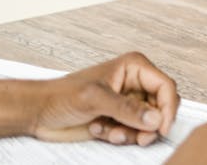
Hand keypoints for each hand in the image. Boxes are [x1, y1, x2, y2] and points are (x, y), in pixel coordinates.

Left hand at [0, 51, 178, 145]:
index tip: (162, 128)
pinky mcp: (119, 118)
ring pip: (149, 122)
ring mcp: (127, 102)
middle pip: (161, 107)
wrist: (38, 112)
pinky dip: (121, 136)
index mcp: (134, 68)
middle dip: (149, 125)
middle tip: (139, 138)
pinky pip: (135, 131)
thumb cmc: (61, 96)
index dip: (168, 108)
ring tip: (110, 132)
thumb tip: (155, 119)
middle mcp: (135, 83)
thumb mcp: (95, 99)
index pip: (165, 87)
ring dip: (131, 132)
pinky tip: (100, 129)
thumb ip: (127, 109)